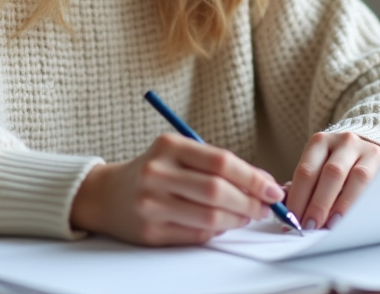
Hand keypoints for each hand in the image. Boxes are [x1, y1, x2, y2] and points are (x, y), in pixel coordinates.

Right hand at [70, 133, 285, 245]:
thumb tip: (264, 182)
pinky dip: (217, 231)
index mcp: (168, 146)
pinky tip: (223, 224)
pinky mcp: (150, 231)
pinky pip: (196, 234)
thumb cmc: (154, 171)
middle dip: (250, 202)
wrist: (106, 194)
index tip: (273, 188)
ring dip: (237, 219)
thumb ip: (217, 165)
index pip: (220, 162)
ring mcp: (151, 204)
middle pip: (217, 191)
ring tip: (247, 216)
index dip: (253, 177)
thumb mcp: (179, 154)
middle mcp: (157, 173)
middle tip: (266, 207)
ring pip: (209, 217)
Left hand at [285, 131, 379, 230]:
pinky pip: (375, 183)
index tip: (292, 220)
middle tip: (310, 226)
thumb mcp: (318, 167)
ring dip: (342, 204)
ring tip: (331, 225)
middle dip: (319, 204)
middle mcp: (343, 141)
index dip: (299, 198)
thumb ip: (303, 186)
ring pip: (357, 177)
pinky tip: (353, 216)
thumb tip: (285, 208)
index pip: (306, 171)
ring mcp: (366, 150)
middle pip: (331, 173)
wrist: (369, 148)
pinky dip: (362, 201)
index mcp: (320, 142)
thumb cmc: (337, 164)